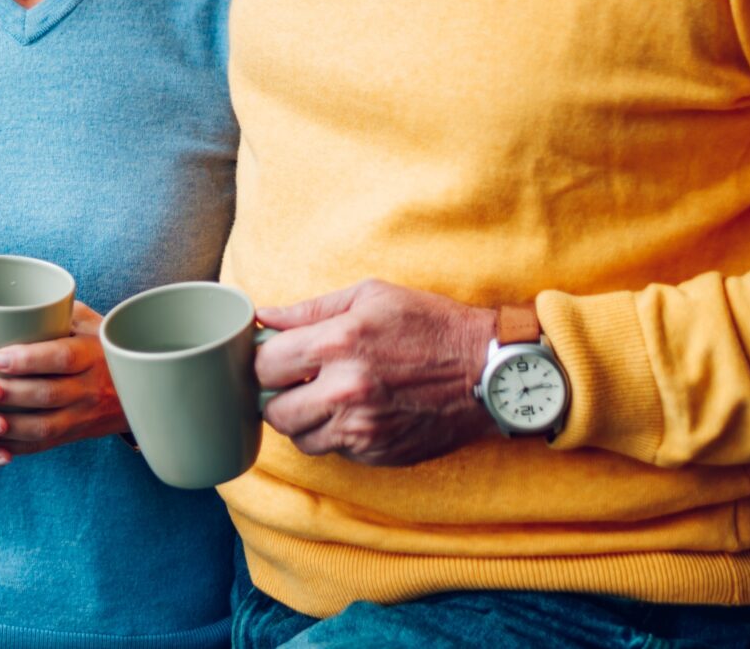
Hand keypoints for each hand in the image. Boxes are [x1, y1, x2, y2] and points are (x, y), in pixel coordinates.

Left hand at [0, 300, 126, 454]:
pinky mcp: (71, 435)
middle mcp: (89, 389)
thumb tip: (11, 302)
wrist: (139, 390)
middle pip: (47, 394)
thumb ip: (56, 312)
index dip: (29, 359)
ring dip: (4, 423)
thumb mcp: (89, 322)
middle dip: (8, 392)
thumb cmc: (102, 346)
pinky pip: (39, 446)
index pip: (62, 358)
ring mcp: (81, 417)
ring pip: (41, 427)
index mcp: (92, 354)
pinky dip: (10, 445)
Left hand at [255, 279, 495, 466]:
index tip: (275, 359)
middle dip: (277, 396)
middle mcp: (345, 391)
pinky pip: (337, 451)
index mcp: (337, 344)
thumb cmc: (430, 324)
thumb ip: (310, 310)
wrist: (486, 369)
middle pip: (274, 412)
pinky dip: (338, 435)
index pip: (264, 366)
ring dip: (304, 420)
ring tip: (325, 398)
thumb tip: (265, 317)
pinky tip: (357, 412)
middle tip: (295, 382)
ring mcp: (363, 429)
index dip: (264, 362)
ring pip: (302, 439)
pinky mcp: (379, 453)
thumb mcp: (370, 296)